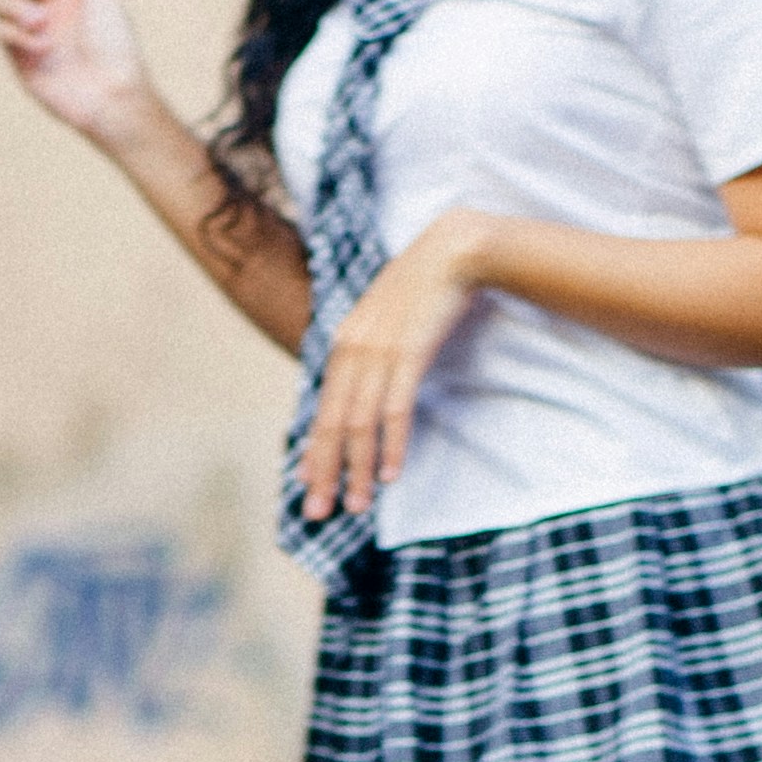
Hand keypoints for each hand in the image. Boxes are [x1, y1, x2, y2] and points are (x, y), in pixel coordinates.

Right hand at [0, 0, 161, 147]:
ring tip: (40, 22)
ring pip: (0, 0)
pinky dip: (17, 35)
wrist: (108, 93)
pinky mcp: (17, 54)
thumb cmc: (114, 44)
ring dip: (15, 5)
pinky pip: (0, 31)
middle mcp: (47, 4)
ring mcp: (29, 29)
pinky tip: (43, 49)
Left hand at [294, 213, 485, 520]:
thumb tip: (362, 384)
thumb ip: (369, 350)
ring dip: (359, 469)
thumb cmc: (423, 286)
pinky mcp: (409, 353)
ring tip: (359, 505)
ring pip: (360, 423)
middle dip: (325, 472)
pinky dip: (391, 443)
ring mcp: (379, 351)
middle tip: (320, 513)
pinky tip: (390, 473)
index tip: (307, 484)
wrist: (454, 249)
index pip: (323, 408)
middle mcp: (352, 349)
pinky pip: (395, 408)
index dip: (314, 449)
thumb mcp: (384, 318)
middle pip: (333, 423)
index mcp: (343, 343)